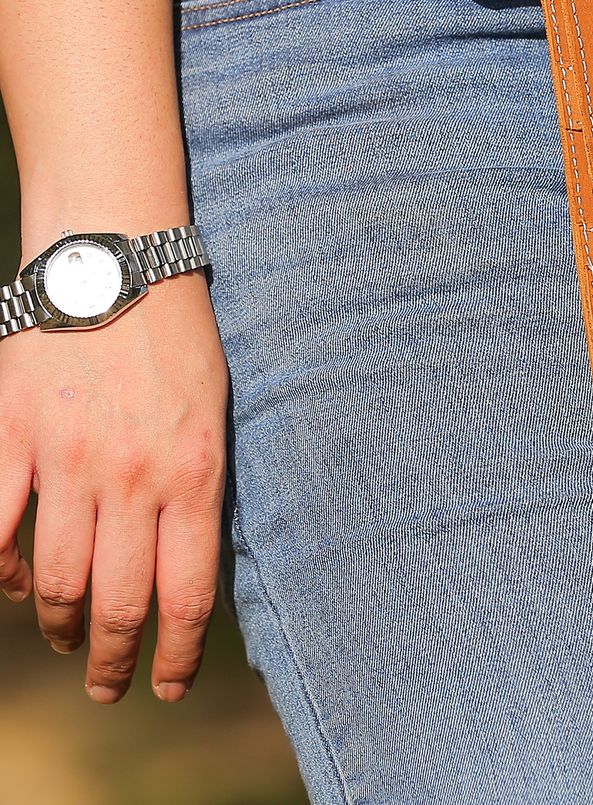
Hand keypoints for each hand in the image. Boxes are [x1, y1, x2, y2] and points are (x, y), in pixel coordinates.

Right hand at [0, 275, 227, 701]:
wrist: (117, 262)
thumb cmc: (179, 332)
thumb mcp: (216, 408)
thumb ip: (200, 482)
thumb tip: (187, 554)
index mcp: (196, 471)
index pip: (187, 594)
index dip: (176, 654)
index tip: (167, 685)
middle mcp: (134, 478)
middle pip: (121, 603)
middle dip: (117, 660)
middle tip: (112, 686)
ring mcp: (67, 462)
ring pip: (57, 581)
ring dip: (62, 622)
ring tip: (71, 635)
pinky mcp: (13, 439)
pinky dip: (0, 573)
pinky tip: (13, 584)